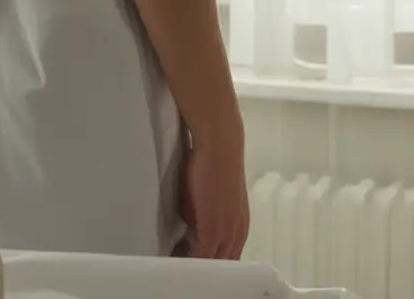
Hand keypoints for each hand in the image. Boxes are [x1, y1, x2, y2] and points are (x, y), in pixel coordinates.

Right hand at [175, 132, 249, 260]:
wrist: (219, 145)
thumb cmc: (210, 166)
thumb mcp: (206, 202)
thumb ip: (201, 223)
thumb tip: (189, 235)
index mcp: (239, 230)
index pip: (226, 261)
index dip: (207, 265)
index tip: (188, 263)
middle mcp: (238, 235)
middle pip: (221, 267)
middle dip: (201, 270)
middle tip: (180, 267)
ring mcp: (228, 233)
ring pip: (211, 265)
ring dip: (193, 266)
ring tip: (175, 262)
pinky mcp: (214, 230)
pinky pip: (200, 258)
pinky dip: (187, 262)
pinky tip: (174, 260)